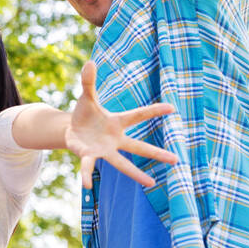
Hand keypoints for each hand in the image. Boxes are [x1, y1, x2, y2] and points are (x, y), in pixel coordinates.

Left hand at [67, 61, 177, 188]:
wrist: (72, 130)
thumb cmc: (85, 114)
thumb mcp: (86, 97)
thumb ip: (89, 82)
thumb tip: (90, 62)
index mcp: (117, 122)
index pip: (137, 115)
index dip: (153, 111)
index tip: (172, 107)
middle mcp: (115, 139)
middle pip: (138, 146)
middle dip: (156, 153)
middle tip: (176, 160)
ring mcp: (104, 150)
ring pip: (121, 163)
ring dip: (135, 173)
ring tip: (152, 184)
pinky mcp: (89, 156)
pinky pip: (89, 166)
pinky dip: (87, 175)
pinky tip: (88, 185)